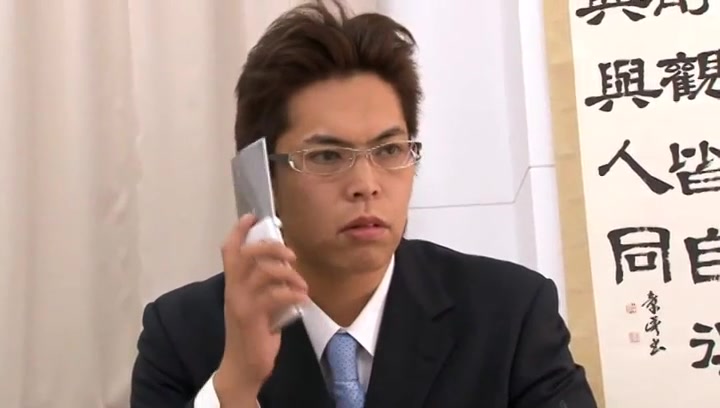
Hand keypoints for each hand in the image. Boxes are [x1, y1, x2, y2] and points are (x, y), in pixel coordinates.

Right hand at [214, 214, 308, 404]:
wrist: (243, 367)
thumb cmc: (253, 334)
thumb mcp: (259, 305)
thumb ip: (266, 287)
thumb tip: (287, 268)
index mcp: (233, 285)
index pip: (229, 251)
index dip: (238, 231)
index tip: (252, 216)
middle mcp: (233, 290)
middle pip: (247, 254)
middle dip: (271, 246)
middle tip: (292, 254)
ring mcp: (241, 303)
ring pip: (263, 272)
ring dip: (289, 273)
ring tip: (303, 284)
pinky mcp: (252, 317)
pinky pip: (275, 296)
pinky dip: (293, 293)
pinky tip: (304, 299)